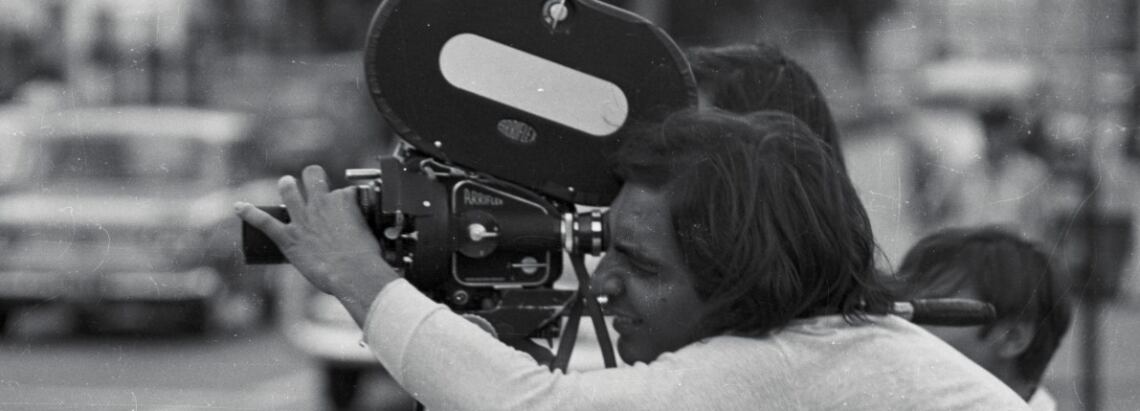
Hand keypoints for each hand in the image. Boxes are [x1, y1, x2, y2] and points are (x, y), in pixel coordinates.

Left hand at [234, 165, 397, 324]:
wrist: (354, 273)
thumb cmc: (367, 259)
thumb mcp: (374, 236)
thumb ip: (369, 231)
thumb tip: (372, 239)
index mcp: (344, 201)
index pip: (344, 190)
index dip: (345, 198)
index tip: (348, 209)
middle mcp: (321, 203)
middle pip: (313, 176)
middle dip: (312, 177)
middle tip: (312, 181)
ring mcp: (302, 219)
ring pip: (289, 190)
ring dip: (287, 186)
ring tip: (286, 184)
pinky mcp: (288, 237)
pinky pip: (264, 221)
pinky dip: (250, 213)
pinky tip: (239, 207)